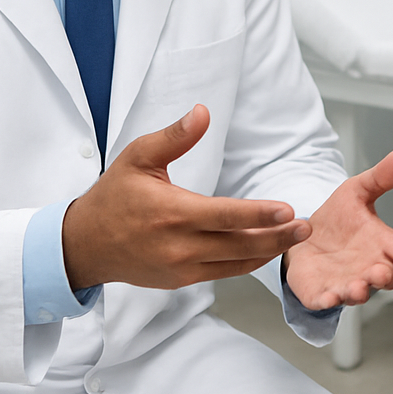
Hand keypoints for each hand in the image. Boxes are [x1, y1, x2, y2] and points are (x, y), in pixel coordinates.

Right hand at [61, 105, 310, 290]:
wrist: (85, 244)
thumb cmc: (113, 196)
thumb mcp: (137, 157)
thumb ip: (174, 136)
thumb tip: (203, 112)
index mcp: (171, 213)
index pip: (225, 216)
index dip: (259, 214)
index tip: (288, 210)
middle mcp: (178, 246)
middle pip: (239, 245)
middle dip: (277, 237)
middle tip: (307, 228)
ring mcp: (180, 268)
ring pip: (234, 264)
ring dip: (268, 252)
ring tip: (296, 239)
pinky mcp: (180, 281)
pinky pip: (222, 273)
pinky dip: (246, 263)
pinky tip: (267, 250)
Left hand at [283, 146, 392, 307]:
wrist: (304, 238)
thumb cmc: (338, 220)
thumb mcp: (357, 191)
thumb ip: (381, 177)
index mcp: (383, 244)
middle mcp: (369, 268)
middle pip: (386, 277)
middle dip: (385, 277)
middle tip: (383, 272)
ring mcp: (346, 283)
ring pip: (358, 292)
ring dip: (359, 292)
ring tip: (357, 288)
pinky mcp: (322, 292)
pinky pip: (327, 301)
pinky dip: (328, 301)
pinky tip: (328, 298)